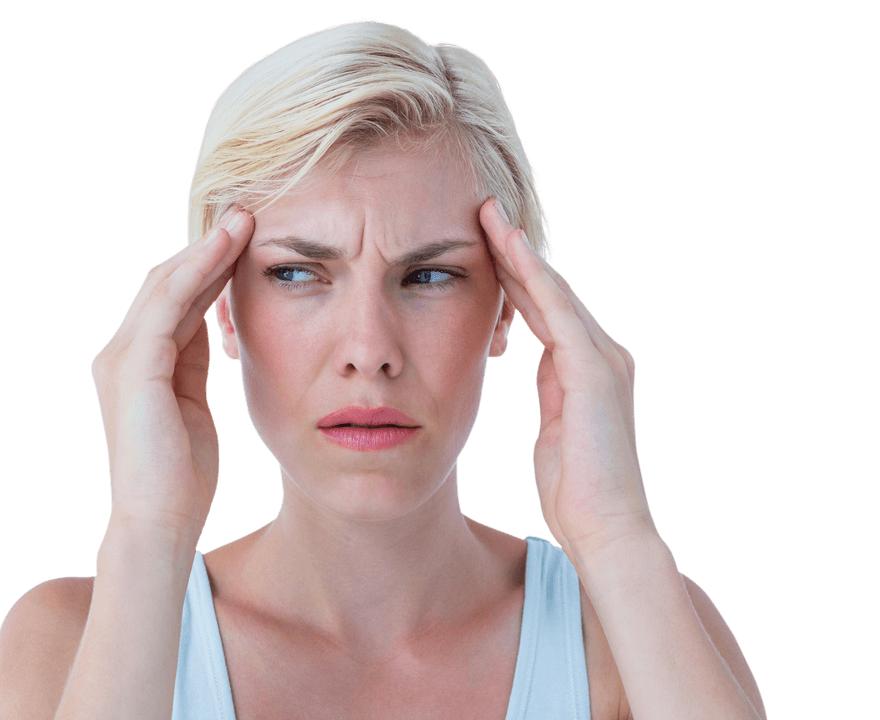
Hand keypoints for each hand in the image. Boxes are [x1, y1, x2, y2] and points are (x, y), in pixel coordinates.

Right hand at [90, 208, 254, 543]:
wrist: (161, 522)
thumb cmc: (182, 477)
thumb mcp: (193, 406)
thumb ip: (194, 365)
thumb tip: (215, 327)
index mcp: (136, 365)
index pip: (172, 301)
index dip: (208, 269)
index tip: (246, 242)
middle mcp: (120, 353)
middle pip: (165, 283)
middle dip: (207, 249)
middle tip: (247, 216)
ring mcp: (122, 357)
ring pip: (165, 283)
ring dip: (206, 248)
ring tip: (244, 220)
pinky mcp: (135, 366)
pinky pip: (169, 303)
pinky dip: (198, 270)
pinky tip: (228, 248)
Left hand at [479, 198, 656, 559]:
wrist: (606, 529)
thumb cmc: (576, 492)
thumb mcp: (554, 431)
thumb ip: (550, 395)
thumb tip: (538, 368)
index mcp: (586, 370)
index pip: (545, 311)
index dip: (515, 277)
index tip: (483, 246)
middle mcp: (601, 355)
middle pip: (550, 291)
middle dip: (515, 252)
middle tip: (484, 212)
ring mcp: (602, 359)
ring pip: (553, 291)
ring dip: (519, 252)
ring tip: (489, 215)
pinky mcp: (594, 370)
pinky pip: (558, 311)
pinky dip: (535, 277)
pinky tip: (511, 248)